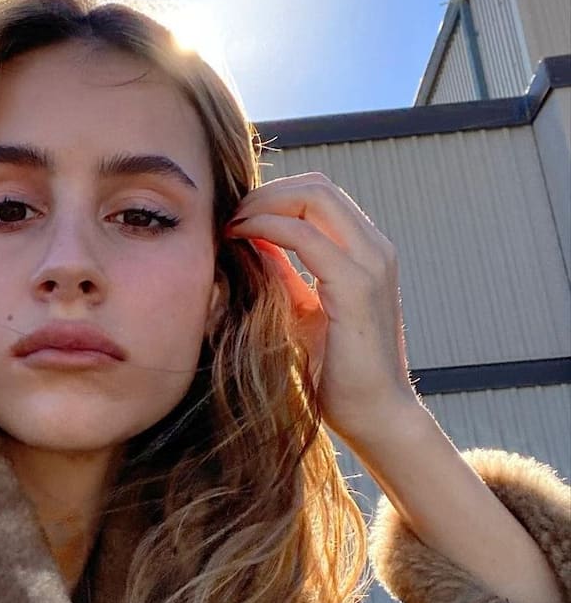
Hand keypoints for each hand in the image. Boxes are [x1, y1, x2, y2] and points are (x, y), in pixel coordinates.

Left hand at [225, 172, 418, 446]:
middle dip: (265, 192)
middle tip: (227, 216)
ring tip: (230, 225)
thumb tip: (250, 243)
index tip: (234, 216)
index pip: (319, 195)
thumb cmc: (337, 372)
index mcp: (366, 253)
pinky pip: (306, 236)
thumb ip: (283, 274)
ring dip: (263, 204)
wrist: (373, 416)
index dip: (273, 195)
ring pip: (314, 197)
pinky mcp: (358, 287)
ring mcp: (371, 264)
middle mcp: (375, 249)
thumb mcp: (302, 312)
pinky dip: (268, 227)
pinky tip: (241, 240)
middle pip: (317, 186)